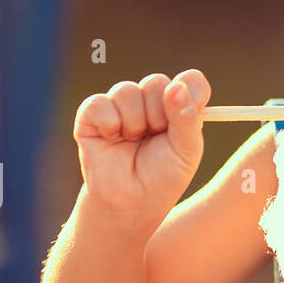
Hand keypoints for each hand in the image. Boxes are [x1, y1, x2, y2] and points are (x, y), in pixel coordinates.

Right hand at [73, 70, 210, 219]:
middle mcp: (151, 99)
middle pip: (156, 82)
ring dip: (134, 122)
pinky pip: (99, 103)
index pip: (191, 80)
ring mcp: (121, 104)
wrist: (131, 202)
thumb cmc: (163, 175)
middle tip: (155, 137)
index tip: (185, 117)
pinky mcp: (93, 114)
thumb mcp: (186, 151)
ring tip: (133, 141)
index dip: (189, 94)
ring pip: (127, 90)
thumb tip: (176, 87)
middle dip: (158, 115)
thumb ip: (187, 118)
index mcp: (179, 105)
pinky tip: (112, 138)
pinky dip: (109, 123)